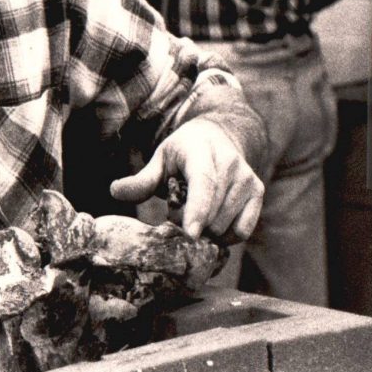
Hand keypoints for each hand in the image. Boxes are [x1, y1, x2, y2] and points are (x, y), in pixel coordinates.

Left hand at [108, 118, 263, 241]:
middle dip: (190, 223)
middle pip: (212, 214)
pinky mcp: (257, 192)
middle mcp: (230, 164)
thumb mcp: (161, 159)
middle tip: (178, 209)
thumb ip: (141, 180)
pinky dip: (225, 236)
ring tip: (195, 209)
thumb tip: (114, 191)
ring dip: (205, 230)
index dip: (197, 210)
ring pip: (225, 226)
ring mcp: (248, 179)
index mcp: (202, 152)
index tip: (189, 234)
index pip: (204, 184)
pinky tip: (211, 222)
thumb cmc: (184, 151)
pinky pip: (242, 231)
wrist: (220, 135)